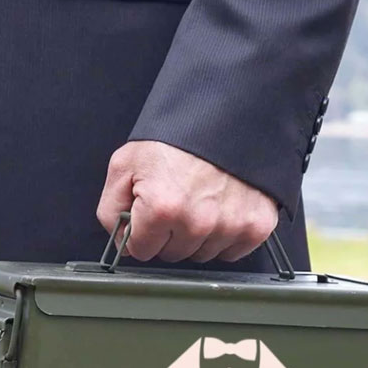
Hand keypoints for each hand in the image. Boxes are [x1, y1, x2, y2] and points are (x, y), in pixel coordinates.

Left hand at [96, 141, 277, 262]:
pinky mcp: (257, 225)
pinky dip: (226, 236)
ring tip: (200, 200)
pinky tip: (221, 209)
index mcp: (164, 208)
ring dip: (198, 236)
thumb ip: (111, 210)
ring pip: (202, 254)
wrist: (228, 114)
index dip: (141, 232)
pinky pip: (233, 251)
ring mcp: (231, 226)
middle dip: (169, 233)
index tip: (150, 213)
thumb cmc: (178, 137)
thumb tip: (120, 240)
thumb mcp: (126, 164)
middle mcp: (199, 222)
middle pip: (172, 254)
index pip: (141, 251)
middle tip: (177, 199)